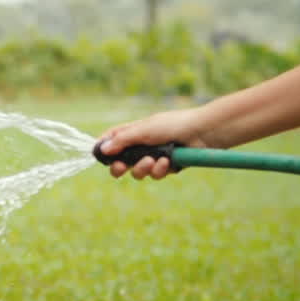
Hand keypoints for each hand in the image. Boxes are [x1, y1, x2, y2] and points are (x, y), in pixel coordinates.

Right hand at [97, 108, 215, 179]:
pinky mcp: (167, 167)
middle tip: (120, 168)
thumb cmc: (172, 125)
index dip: (104, 148)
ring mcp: (154, 157)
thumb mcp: (143, 130)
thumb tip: (102, 149)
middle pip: (121, 162)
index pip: (113, 140)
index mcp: (134, 132)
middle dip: (119, 167)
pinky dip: (159, 170)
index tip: (98, 155)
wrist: (201, 133)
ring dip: (142, 168)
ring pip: (137, 172)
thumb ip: (122, 141)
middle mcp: (142, 145)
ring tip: (152, 161)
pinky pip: (155, 175)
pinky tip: (167, 162)